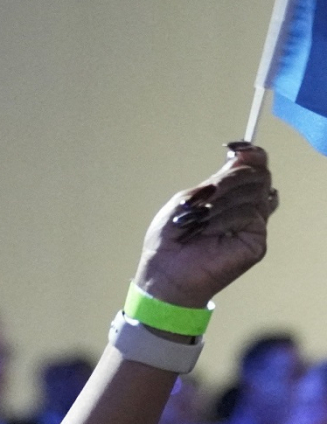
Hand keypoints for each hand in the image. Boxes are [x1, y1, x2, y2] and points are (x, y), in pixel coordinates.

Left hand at [134, 144, 275, 307]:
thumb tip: (242, 157)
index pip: (256, 165)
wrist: (165, 272)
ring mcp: (254, 224)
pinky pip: (250, 214)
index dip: (251, 154)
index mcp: (231, 194)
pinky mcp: (257, 241)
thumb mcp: (188, 200)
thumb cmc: (170, 238)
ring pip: (255, 192)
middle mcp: (247, 206)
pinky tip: (207, 231)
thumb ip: (217, 180)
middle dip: (229, 180)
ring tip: (198, 220)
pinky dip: (224, 218)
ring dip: (220, 203)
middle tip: (204, 196)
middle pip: (259, 175)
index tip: (232, 150)